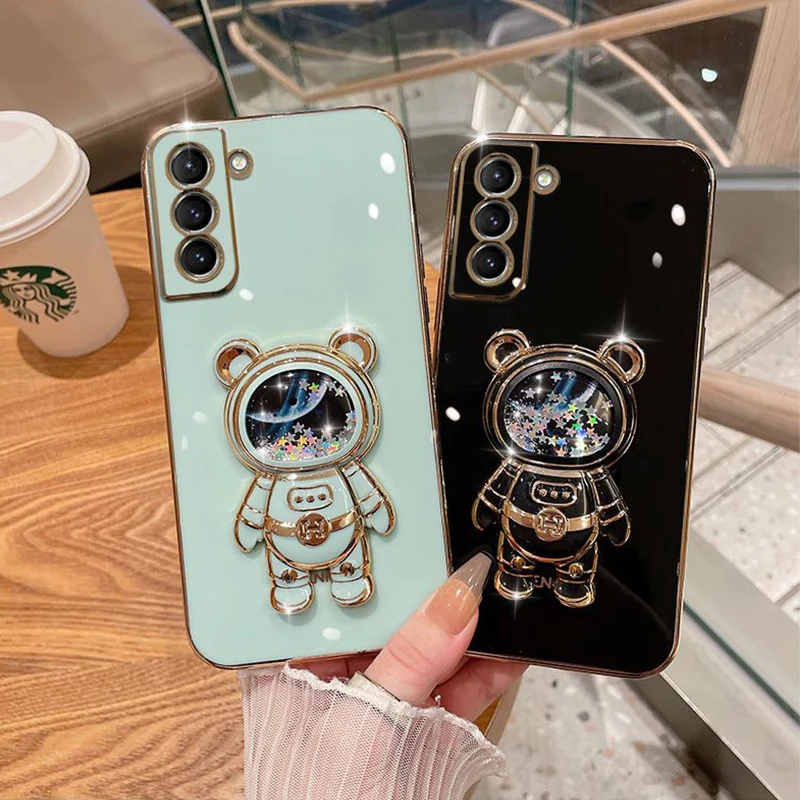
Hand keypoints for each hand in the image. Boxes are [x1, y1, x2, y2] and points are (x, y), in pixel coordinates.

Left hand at [294, 552, 525, 719]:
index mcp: (293, 661)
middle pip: (388, 610)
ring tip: (500, 588)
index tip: (410, 524)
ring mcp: (380, 694)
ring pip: (428, 644)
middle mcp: (334, 670)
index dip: (370, 555)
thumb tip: (457, 596)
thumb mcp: (366, 721)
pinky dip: (485, 669)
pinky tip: (512, 647)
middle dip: (432, 587)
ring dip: (468, 626)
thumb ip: (413, 658)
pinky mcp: (418, 718)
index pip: (330, 589)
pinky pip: (453, 683)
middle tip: (466, 551)